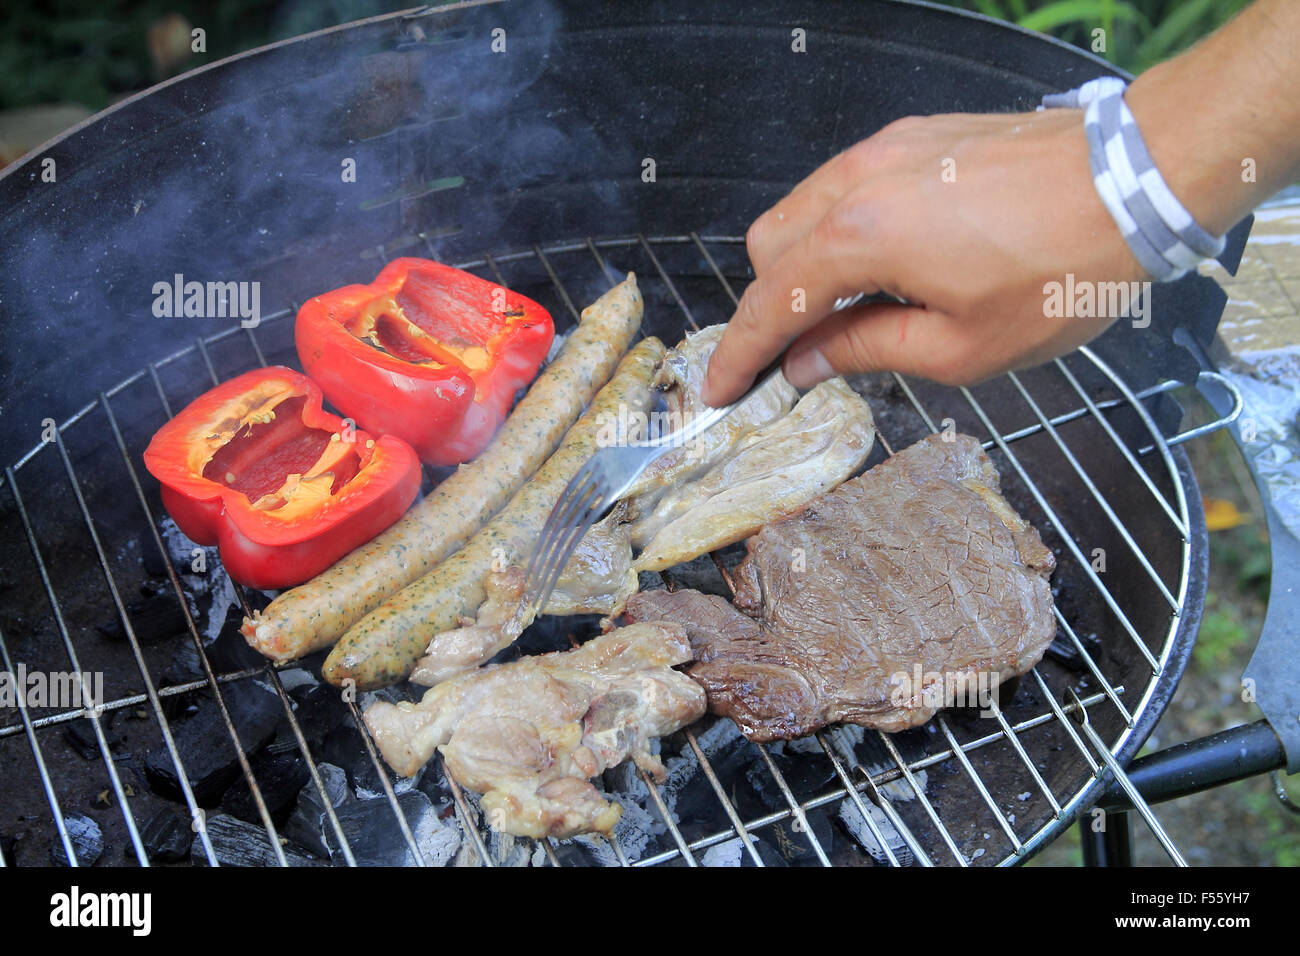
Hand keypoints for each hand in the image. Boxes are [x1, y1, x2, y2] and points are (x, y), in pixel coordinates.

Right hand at [701, 108, 1146, 405]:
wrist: (1135, 180)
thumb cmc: (1062, 271)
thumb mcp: (962, 347)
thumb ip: (867, 351)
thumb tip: (809, 363)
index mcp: (860, 238)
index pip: (769, 304)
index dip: (738, 354)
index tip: (718, 389)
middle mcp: (857, 182)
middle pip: (767, 248)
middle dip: (766, 306)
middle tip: (792, 356)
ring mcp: (884, 151)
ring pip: (800, 211)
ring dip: (800, 267)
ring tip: (842, 314)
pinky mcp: (914, 138)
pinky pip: (844, 187)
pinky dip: (837, 231)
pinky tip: (879, 265)